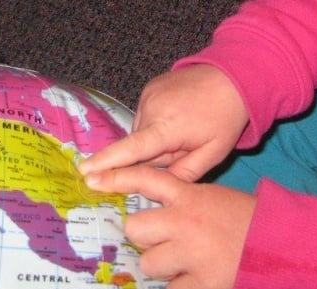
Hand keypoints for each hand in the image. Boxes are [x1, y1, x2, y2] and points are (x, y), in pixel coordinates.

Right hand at [79, 64, 248, 181]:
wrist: (232, 76)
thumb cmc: (225, 118)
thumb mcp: (212, 153)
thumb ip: (183, 173)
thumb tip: (155, 185)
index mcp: (168, 127)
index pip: (131, 150)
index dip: (107, 162)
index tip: (84, 172)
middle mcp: (152, 109)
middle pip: (138, 146)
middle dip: (154, 155)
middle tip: (184, 147)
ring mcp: (148, 95)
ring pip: (140, 132)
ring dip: (154, 139)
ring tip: (183, 129)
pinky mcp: (149, 87)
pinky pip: (144, 116)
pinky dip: (155, 123)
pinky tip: (177, 117)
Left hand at [85, 166, 255, 288]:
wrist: (284, 244)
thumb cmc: (249, 221)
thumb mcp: (215, 199)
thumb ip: (184, 203)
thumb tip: (153, 216)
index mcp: (190, 196)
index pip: (146, 179)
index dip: (116, 177)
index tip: (92, 177)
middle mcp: (185, 221)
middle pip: (135, 228)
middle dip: (145, 238)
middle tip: (165, 243)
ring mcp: (190, 252)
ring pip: (148, 263)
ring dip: (163, 267)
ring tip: (187, 266)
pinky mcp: (200, 283)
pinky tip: (198, 283)